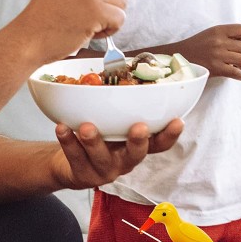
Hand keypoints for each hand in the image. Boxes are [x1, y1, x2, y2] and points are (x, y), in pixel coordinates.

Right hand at [18, 0, 126, 64]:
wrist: (31, 37)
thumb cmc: (44, 17)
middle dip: (110, 1)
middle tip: (92, 13)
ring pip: (121, 2)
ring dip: (111, 17)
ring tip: (91, 23)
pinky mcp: (96, 13)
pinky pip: (120, 18)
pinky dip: (111, 29)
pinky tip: (93, 31)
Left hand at [52, 119, 183, 188]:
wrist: (69, 164)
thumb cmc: (98, 137)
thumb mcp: (113, 124)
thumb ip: (122, 108)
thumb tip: (122, 66)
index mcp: (136, 147)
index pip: (159, 144)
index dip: (170, 135)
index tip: (178, 121)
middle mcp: (124, 161)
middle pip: (136, 155)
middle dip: (138, 142)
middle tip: (139, 128)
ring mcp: (104, 171)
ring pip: (102, 158)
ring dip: (95, 142)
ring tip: (86, 127)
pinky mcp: (83, 175)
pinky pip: (76, 158)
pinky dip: (68, 142)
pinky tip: (62, 127)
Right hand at [176, 24, 240, 79]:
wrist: (179, 59)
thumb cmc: (196, 46)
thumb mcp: (210, 33)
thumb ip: (229, 32)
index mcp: (218, 31)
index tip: (239, 42)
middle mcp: (219, 42)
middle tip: (234, 58)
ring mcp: (217, 56)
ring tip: (235, 66)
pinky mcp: (216, 69)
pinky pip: (236, 73)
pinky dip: (240, 76)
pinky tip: (237, 75)